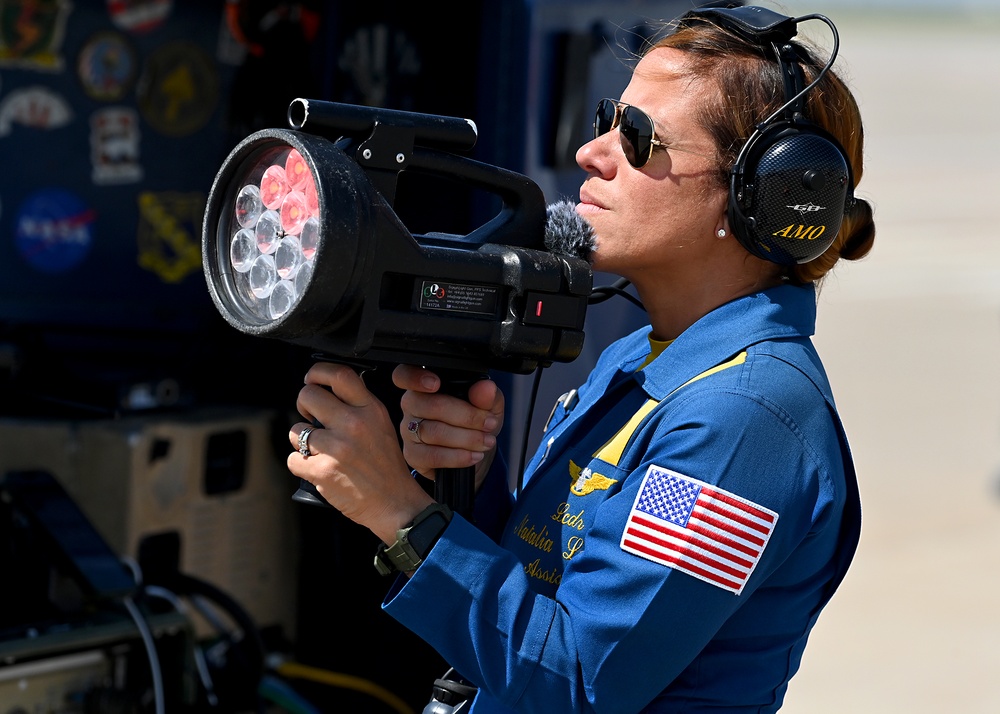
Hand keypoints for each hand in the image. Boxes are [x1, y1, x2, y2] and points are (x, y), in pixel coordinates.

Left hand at [288, 362, 432, 543]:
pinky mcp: (322, 470)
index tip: (312, 380)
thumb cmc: (386, 468)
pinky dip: (301, 466)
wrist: (395, 504)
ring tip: (320, 451)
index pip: (339, 374)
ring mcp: (336, 447)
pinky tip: (319, 470)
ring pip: (295, 430)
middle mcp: (353, 424)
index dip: (317, 372)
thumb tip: (326, 392)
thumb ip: (358, 407)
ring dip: (301, 442)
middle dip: (303, 406)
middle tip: (312, 418)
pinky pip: (293, 459)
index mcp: (370, 409)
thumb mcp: (381, 426)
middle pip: (308, 395)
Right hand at [393, 364, 504, 489]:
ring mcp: (408, 430)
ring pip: (434, 432)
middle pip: (430, 405)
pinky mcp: (412, 455)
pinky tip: (473, 456)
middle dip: (466, 416)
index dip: (414, 378)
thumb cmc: (476, 422)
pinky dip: (457, 457)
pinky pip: (432, 456)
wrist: (475, 454)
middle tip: (489, 424)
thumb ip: (487, 395)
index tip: (435, 384)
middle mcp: (411, 405)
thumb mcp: (489, 406)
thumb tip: (486, 388)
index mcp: (425, 385)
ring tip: (486, 441)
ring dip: (466, 438)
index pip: (404, 375)